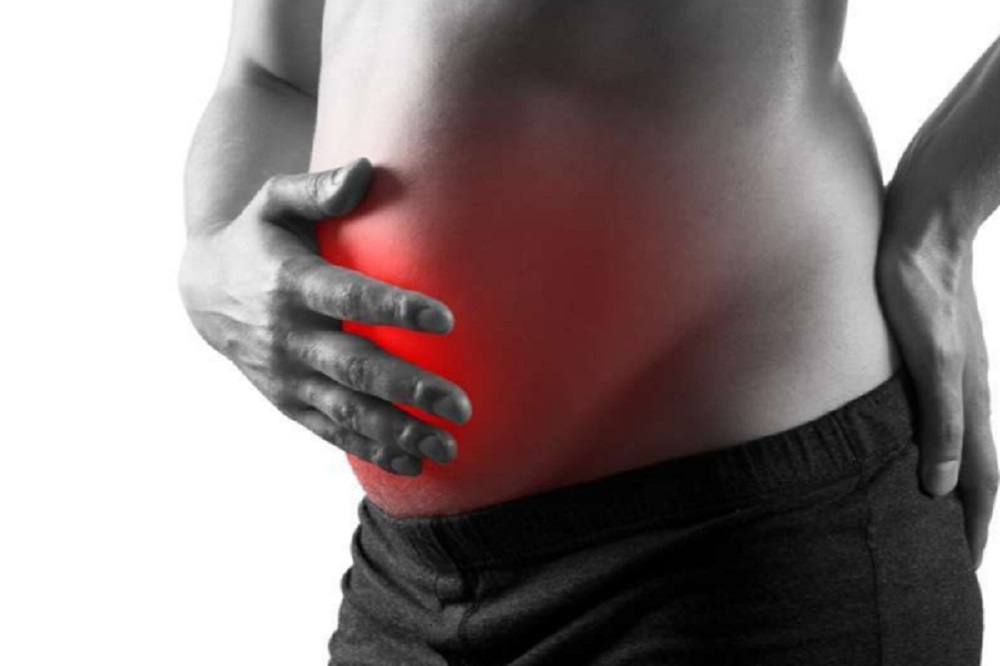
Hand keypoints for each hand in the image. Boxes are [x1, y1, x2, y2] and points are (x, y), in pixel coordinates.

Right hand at [177, 157, 471, 476]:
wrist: (202, 293)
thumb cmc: (257, 238)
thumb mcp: (275, 201)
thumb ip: (317, 189)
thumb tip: (364, 170)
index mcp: (291, 282)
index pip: (349, 296)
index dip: (395, 308)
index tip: (446, 319)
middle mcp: (288, 336)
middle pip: (355, 367)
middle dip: (409, 390)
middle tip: (461, 406)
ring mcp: (286, 376)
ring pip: (346, 411)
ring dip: (398, 432)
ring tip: (448, 446)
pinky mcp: (287, 401)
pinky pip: (331, 430)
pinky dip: (371, 449)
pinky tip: (413, 462)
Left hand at [876, 215, 996, 568]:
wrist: (925, 223)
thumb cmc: (920, 285)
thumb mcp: (932, 358)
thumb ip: (941, 420)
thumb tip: (938, 487)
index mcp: (972, 402)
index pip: (980, 481)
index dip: (973, 525)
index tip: (964, 567)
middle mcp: (970, 392)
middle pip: (975, 467)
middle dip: (966, 512)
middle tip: (951, 552)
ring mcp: (955, 372)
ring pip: (958, 441)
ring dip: (952, 480)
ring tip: (933, 510)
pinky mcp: (934, 352)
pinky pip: (941, 413)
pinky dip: (935, 442)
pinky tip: (911, 442)